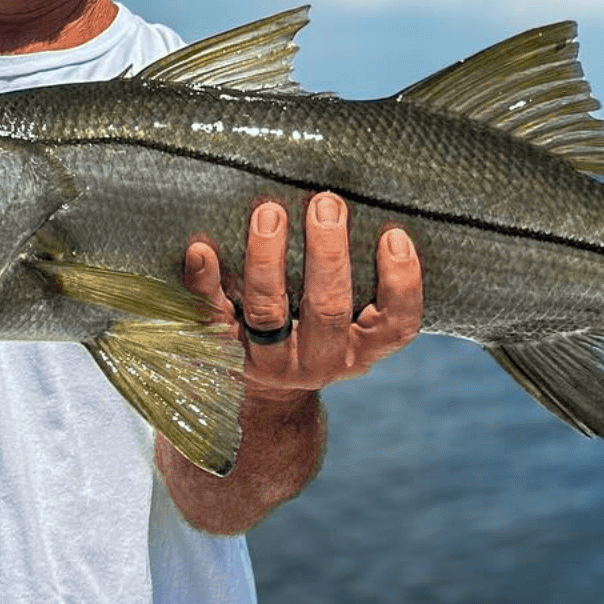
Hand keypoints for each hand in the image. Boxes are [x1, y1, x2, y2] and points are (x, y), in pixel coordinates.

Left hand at [183, 193, 423, 400]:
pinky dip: (205, 281)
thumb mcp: (355, 321)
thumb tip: (378, 212)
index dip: (401, 282)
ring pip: (267, 312)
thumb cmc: (319, 332)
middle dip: (327, 254)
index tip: (394, 235)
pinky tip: (202, 250)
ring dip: (267, 259)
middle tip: (326, 204)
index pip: (396, 325)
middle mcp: (320, 360)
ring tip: (270, 212)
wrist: (268, 398)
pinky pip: (210, 316)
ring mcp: (269, 361)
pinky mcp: (224, 352)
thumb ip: (367, 282)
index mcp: (361, 350)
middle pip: (327, 311)